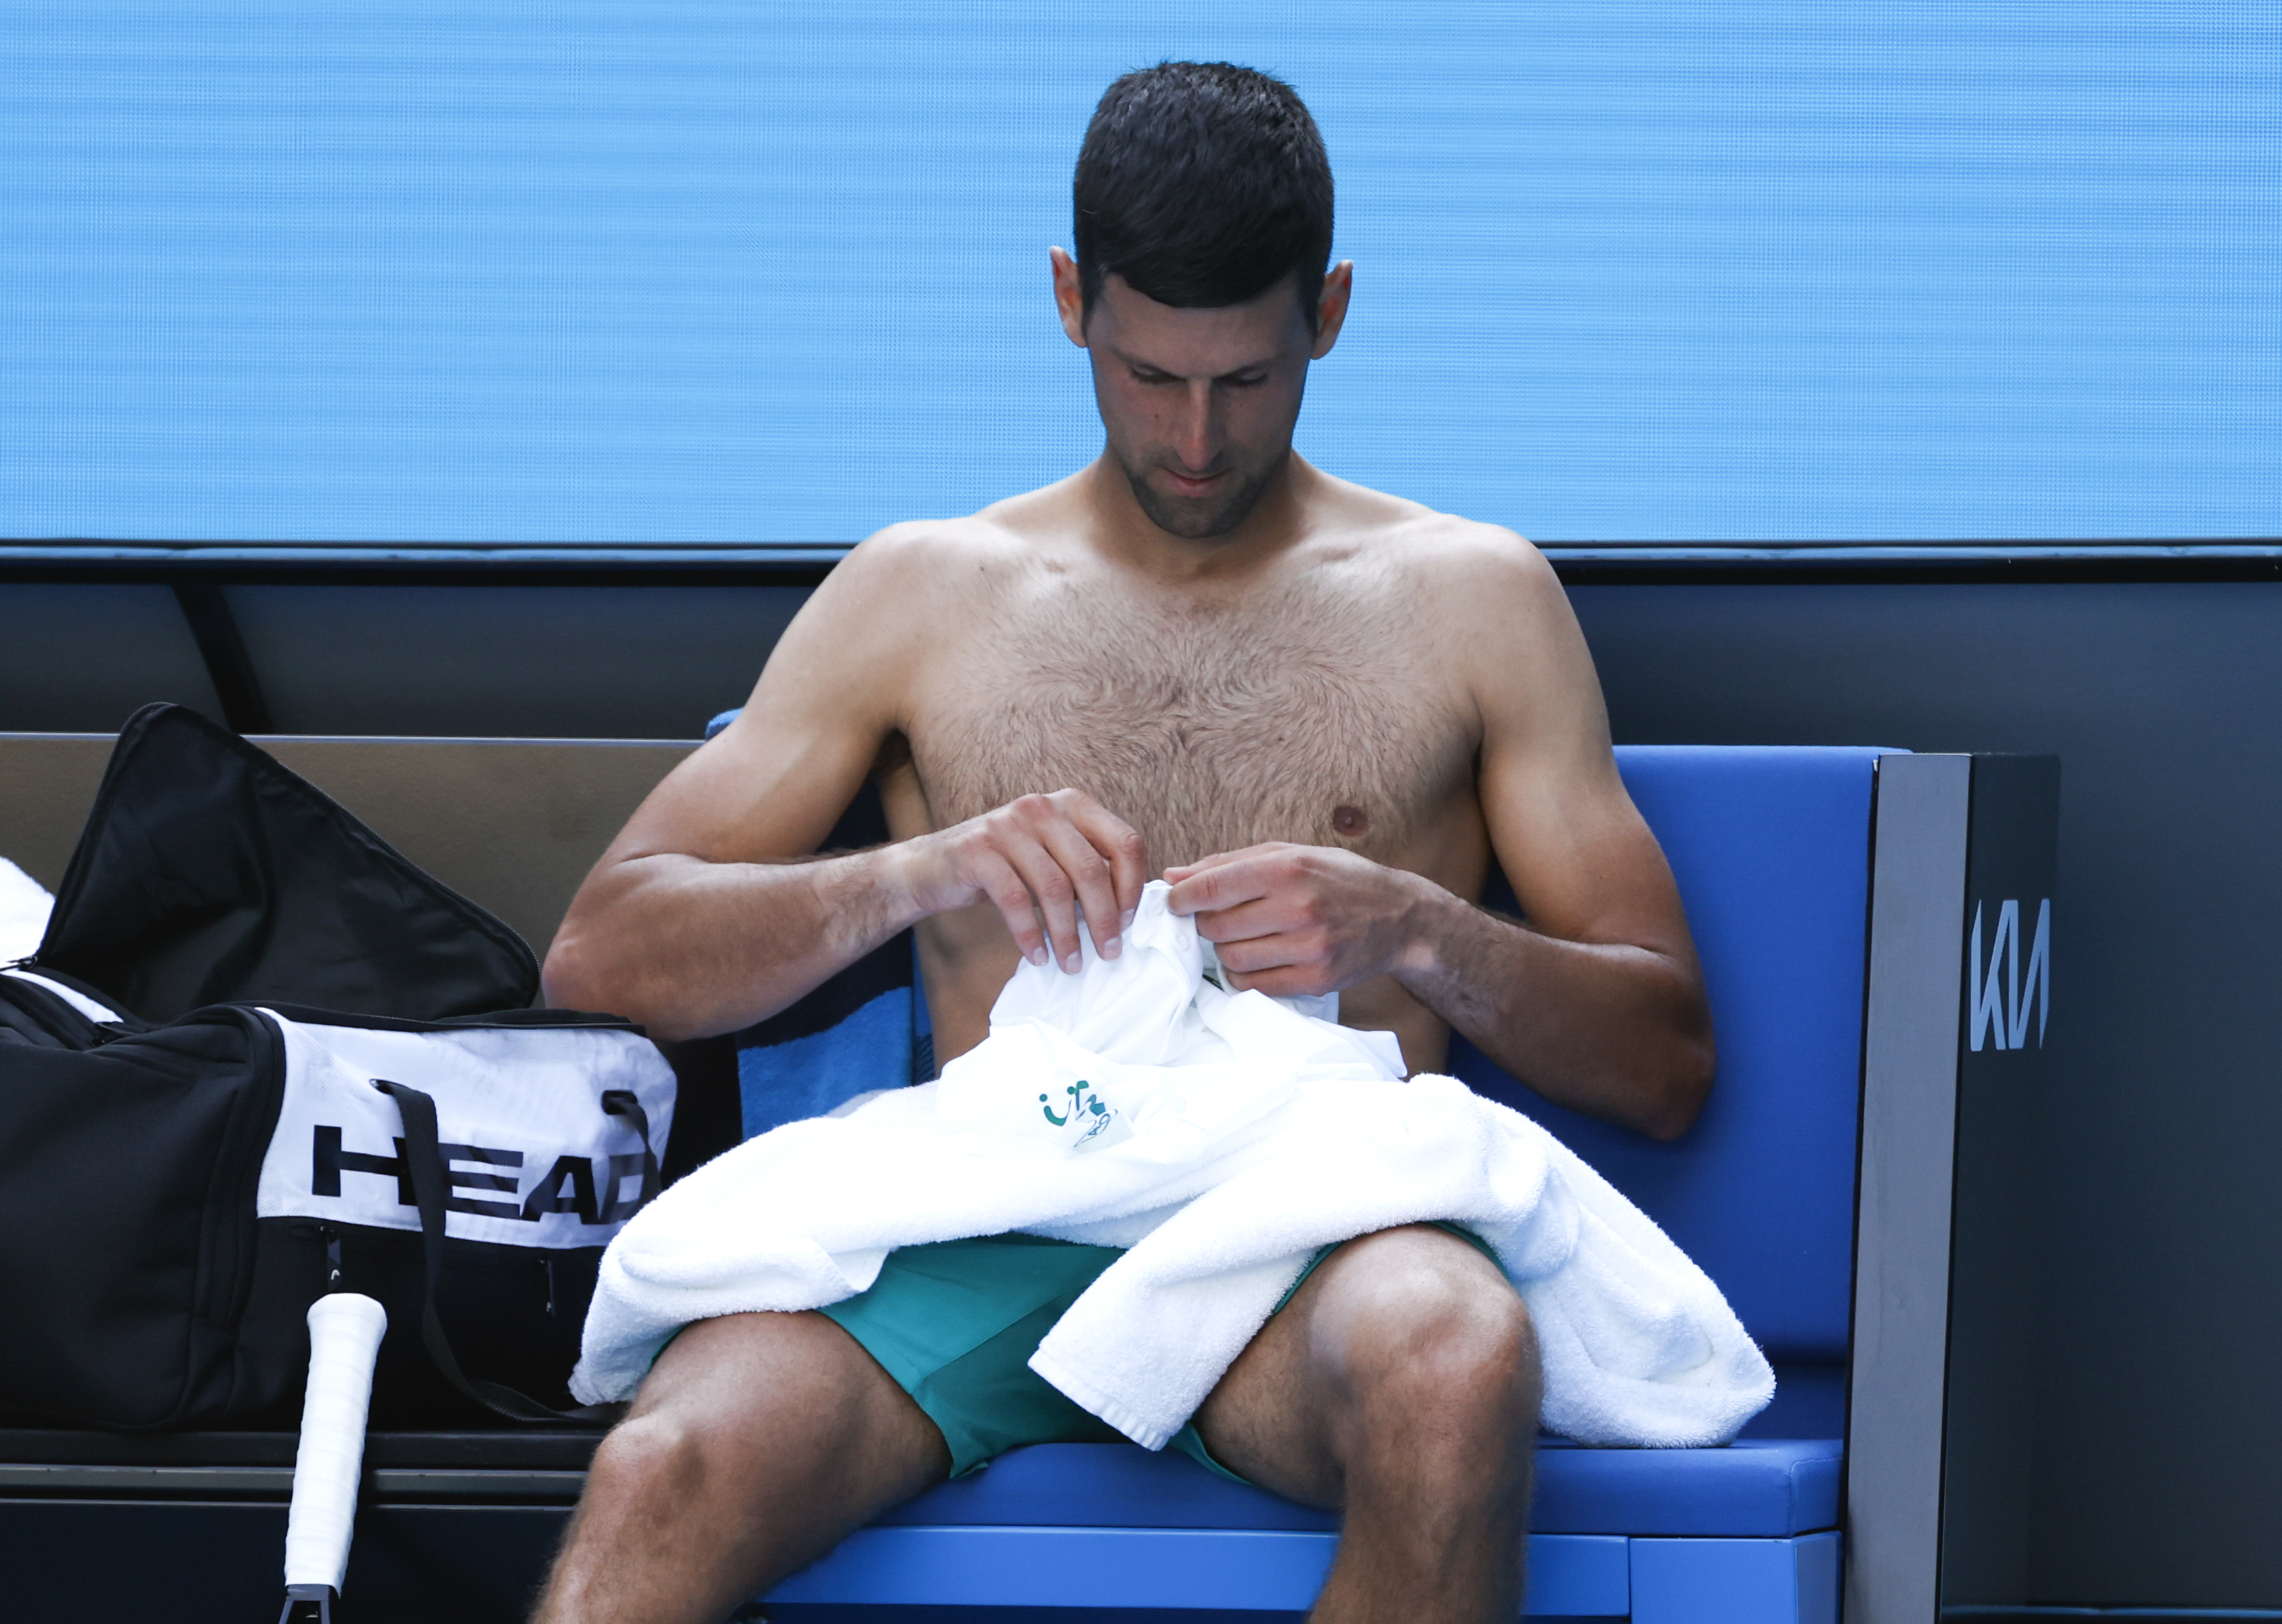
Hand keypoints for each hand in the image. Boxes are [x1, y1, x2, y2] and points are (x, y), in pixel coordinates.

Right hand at [901, 789, 1147, 972]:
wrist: (932, 867)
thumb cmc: (1005, 868)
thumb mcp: (1052, 858)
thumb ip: (1086, 870)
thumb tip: (1126, 914)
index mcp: (1072, 805)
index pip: (1124, 842)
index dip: (1132, 886)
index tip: (1128, 923)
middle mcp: (1043, 808)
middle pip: (1090, 869)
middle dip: (1104, 919)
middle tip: (1108, 953)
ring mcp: (1008, 825)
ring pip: (1055, 888)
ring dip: (1068, 934)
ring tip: (1071, 963)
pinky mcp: (978, 850)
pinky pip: (1015, 900)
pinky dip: (1031, 934)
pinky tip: (1038, 955)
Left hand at [1162, 843, 1436, 998]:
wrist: (1400, 917)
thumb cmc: (1337, 880)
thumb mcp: (1289, 854)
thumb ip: (1228, 863)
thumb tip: (1173, 877)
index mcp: (1288, 868)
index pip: (1212, 887)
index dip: (1181, 898)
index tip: (1175, 902)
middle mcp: (1298, 907)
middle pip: (1216, 926)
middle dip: (1207, 923)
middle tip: (1221, 918)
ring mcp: (1309, 948)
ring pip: (1230, 959)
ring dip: (1225, 950)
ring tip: (1244, 936)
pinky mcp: (1316, 980)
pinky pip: (1253, 985)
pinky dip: (1244, 974)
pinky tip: (1258, 957)